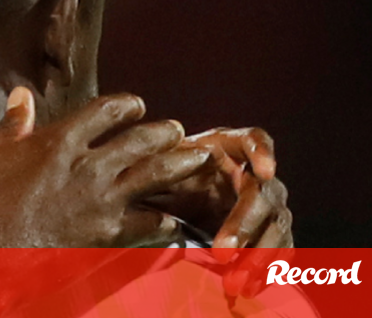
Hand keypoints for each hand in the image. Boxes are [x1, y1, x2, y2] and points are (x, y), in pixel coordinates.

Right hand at [0, 89, 211, 249]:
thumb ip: (11, 127)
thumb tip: (21, 95)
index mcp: (58, 142)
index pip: (104, 111)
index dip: (126, 105)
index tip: (136, 105)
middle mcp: (87, 167)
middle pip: (140, 140)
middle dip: (162, 132)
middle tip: (177, 130)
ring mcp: (102, 203)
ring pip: (155, 177)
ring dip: (179, 165)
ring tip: (197, 159)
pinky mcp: (108, 236)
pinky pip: (152, 225)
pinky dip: (167, 222)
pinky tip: (175, 221)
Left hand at [140, 127, 293, 296]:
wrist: (168, 196)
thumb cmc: (160, 173)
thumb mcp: (153, 166)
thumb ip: (156, 168)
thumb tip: (146, 177)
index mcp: (226, 146)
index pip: (253, 140)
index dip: (263, 153)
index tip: (264, 173)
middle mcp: (253, 173)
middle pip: (263, 195)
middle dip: (245, 226)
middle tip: (222, 254)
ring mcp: (266, 203)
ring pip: (277, 226)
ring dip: (259, 256)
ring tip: (235, 282)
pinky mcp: (269, 231)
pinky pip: (279, 250)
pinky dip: (266, 270)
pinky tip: (249, 287)